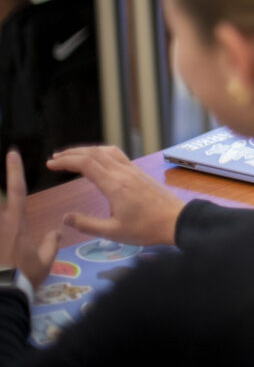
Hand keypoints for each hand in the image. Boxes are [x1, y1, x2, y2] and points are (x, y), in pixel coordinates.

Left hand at [1, 150, 61, 287]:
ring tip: (3, 234)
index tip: (11, 152)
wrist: (1, 292)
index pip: (17, 189)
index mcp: (17, 222)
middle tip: (3, 187)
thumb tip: (56, 231)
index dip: (14, 169)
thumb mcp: (44, 261)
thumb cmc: (24, 275)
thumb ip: (50, 244)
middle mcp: (0, 223)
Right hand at [47, 146, 184, 246]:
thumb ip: (87, 224)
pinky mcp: (139, 173)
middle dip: (72, 153)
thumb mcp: (112, 232)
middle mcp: (123, 172)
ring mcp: (133, 170)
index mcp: (114, 185)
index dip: (66, 161)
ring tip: (72, 156)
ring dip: (88, 150)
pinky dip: (101, 153)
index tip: (50, 164)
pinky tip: (97, 160)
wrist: (176, 221)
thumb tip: (65, 218)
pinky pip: (117, 156)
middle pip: (94, 153)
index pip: (86, 163)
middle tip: (55, 158)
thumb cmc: (146, 228)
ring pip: (107, 151)